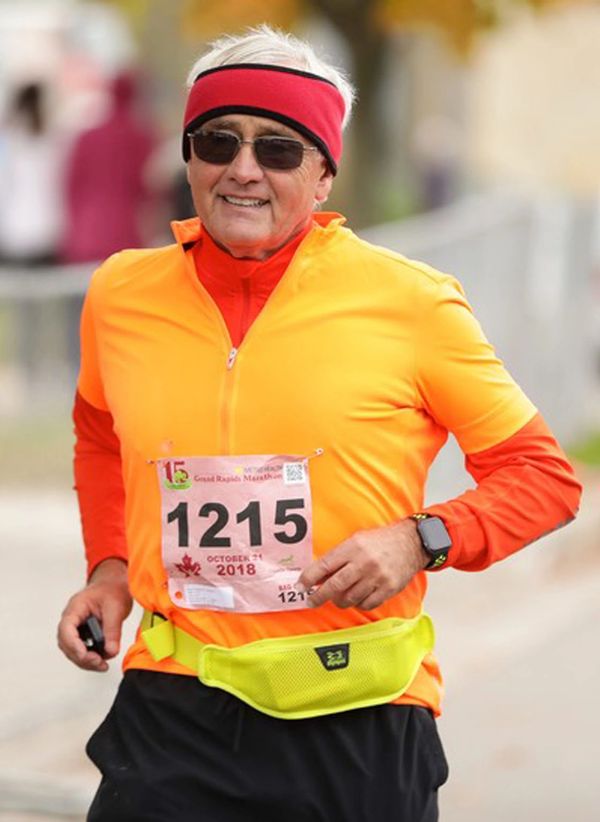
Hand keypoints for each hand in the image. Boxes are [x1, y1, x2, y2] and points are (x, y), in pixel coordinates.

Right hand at [57, 558, 131, 671]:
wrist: (114, 584)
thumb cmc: (112, 589)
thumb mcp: (116, 607)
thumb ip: (112, 630)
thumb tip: (111, 651)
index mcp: (76, 608)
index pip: (66, 629)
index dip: (73, 645)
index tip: (85, 656)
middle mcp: (72, 619)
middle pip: (67, 644)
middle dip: (81, 657)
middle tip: (99, 663)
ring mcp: (76, 627)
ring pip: (72, 650)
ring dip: (86, 661)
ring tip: (102, 665)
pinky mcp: (83, 634)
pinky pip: (81, 649)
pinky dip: (90, 657)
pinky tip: (102, 659)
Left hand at [297, 519, 428, 609]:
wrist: (410, 542)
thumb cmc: (380, 541)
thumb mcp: (356, 540)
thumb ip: (337, 557)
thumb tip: (317, 576)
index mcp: (353, 547)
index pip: (325, 565)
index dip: (309, 578)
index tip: (300, 586)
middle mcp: (364, 563)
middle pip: (335, 586)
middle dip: (318, 596)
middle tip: (311, 601)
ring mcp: (377, 577)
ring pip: (349, 598)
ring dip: (339, 601)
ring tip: (337, 597)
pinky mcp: (388, 589)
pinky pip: (366, 604)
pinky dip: (358, 604)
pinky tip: (356, 597)